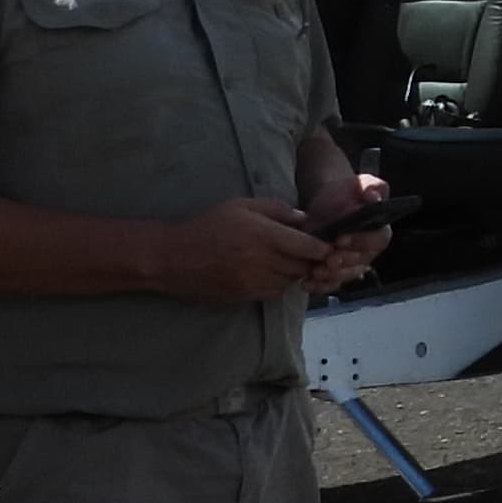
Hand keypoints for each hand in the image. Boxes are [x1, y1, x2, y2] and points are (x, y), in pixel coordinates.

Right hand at [153, 195, 337, 303]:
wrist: (172, 257)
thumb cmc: (207, 225)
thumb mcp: (241, 206)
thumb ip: (277, 210)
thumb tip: (305, 219)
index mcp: (263, 235)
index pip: (308, 247)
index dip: (323, 248)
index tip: (329, 244)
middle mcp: (261, 261)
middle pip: (304, 267)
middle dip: (311, 260)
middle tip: (310, 251)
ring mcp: (253, 282)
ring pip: (291, 281)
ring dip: (295, 272)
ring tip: (287, 259)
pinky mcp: (245, 296)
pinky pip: (275, 292)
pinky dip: (280, 283)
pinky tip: (271, 271)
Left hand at [296, 170, 392, 292]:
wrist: (327, 202)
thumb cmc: (347, 193)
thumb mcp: (361, 184)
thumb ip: (373, 187)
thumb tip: (373, 197)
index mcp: (379, 231)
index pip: (377, 240)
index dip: (360, 242)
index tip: (341, 238)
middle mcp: (368, 251)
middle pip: (361, 263)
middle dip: (344, 263)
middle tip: (328, 260)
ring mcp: (352, 264)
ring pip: (346, 276)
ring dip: (332, 277)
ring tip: (315, 271)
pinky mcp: (335, 271)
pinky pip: (331, 284)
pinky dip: (319, 286)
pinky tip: (306, 283)